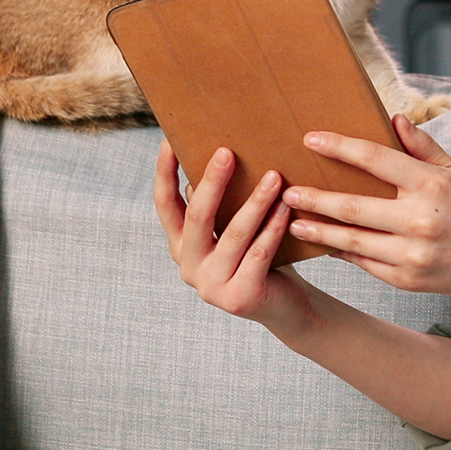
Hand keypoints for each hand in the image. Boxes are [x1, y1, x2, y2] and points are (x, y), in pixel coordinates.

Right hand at [153, 139, 313, 332]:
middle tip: (227, 152)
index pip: (165, 204)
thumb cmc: (259, 257)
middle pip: (197, 216)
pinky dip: (274, 228)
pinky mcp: (239, 298)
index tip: (168, 141)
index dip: (164, 173)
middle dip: (212, 182)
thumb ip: (220, 205)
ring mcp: (212, 286)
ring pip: (234, 234)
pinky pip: (259, 254)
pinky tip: (286, 208)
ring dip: (256, 202)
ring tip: (275, 176)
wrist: (285, 308)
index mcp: (181, 246)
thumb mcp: (233, 229)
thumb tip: (218, 155)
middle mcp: (189, 267)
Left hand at [285, 114, 450, 296]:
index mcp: (430, 185)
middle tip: (287, 190)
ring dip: (318, 230)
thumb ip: (422, 146)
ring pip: (351, 241)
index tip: (311, 139)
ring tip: (293, 222)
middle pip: (352, 206)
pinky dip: (342, 252)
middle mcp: (418, 220)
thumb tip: (394, 118)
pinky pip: (364, 263)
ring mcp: (411, 254)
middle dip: (314, 198)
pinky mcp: (407, 279)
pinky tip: (324, 243)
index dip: (339, 147)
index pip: (374, 159)